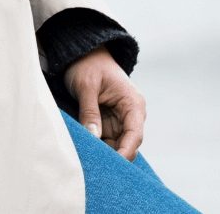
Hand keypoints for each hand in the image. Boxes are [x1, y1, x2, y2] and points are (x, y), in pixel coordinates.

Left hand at [64, 45, 145, 160]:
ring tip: (88, 160)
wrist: (84, 52)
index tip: (112, 165)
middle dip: (113, 156)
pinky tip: (87, 151)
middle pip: (126, 144)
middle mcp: (130, 114)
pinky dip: (97, 146)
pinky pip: (106, 140)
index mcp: (132, 103)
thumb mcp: (86, 86)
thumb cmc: (88, 64)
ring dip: (104, 152)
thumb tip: (92, 137)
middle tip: (95, 166)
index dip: (125, 152)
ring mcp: (119, 120)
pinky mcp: (108, 122)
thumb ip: (89, 112)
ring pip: (116, 145)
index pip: (134, 134)